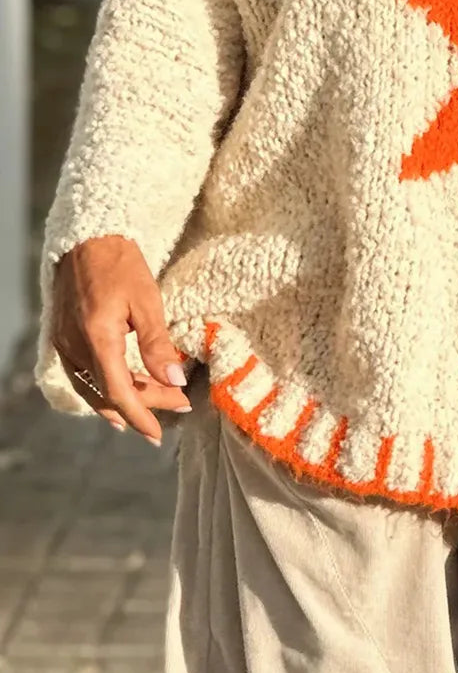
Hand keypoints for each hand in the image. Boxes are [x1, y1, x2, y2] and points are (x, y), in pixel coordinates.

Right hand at [51, 235, 191, 443]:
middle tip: (177, 404)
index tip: (158, 433)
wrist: (87, 239)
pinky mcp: (63, 339)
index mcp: (97, 338)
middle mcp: (75, 348)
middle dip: (143, 405)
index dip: (140, 416)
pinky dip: (104, 388)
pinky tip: (121, 393)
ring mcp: (65, 345)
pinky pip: (83, 376)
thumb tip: (174, 381)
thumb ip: (157, 344)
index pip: (118, 392)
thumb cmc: (121, 263)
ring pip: (92, 389)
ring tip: (155, 404)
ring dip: (124, 400)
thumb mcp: (147, 300)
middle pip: (107, 394)